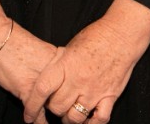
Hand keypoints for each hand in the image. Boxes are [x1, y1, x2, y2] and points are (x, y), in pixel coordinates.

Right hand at [0, 23, 63, 122]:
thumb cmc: (13, 41)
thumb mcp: (40, 48)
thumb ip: (50, 63)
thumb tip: (55, 75)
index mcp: (58, 58)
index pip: (71, 80)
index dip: (69, 91)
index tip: (70, 99)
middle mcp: (55, 71)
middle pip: (64, 93)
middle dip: (62, 104)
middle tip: (63, 113)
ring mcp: (43, 83)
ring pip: (53, 105)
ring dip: (53, 114)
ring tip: (54, 121)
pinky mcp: (28, 92)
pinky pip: (37, 112)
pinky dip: (37, 120)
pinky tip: (34, 121)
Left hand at [22, 0, 149, 123]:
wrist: (122, 34)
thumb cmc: (96, 37)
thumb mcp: (69, 47)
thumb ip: (58, 65)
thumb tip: (46, 80)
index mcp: (66, 65)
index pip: (42, 89)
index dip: (32, 105)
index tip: (28, 114)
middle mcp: (79, 80)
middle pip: (57, 107)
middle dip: (53, 109)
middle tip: (55, 104)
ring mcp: (95, 90)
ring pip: (75, 118)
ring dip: (69, 119)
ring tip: (69, 112)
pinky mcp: (110, 96)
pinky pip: (99, 120)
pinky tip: (87, 120)